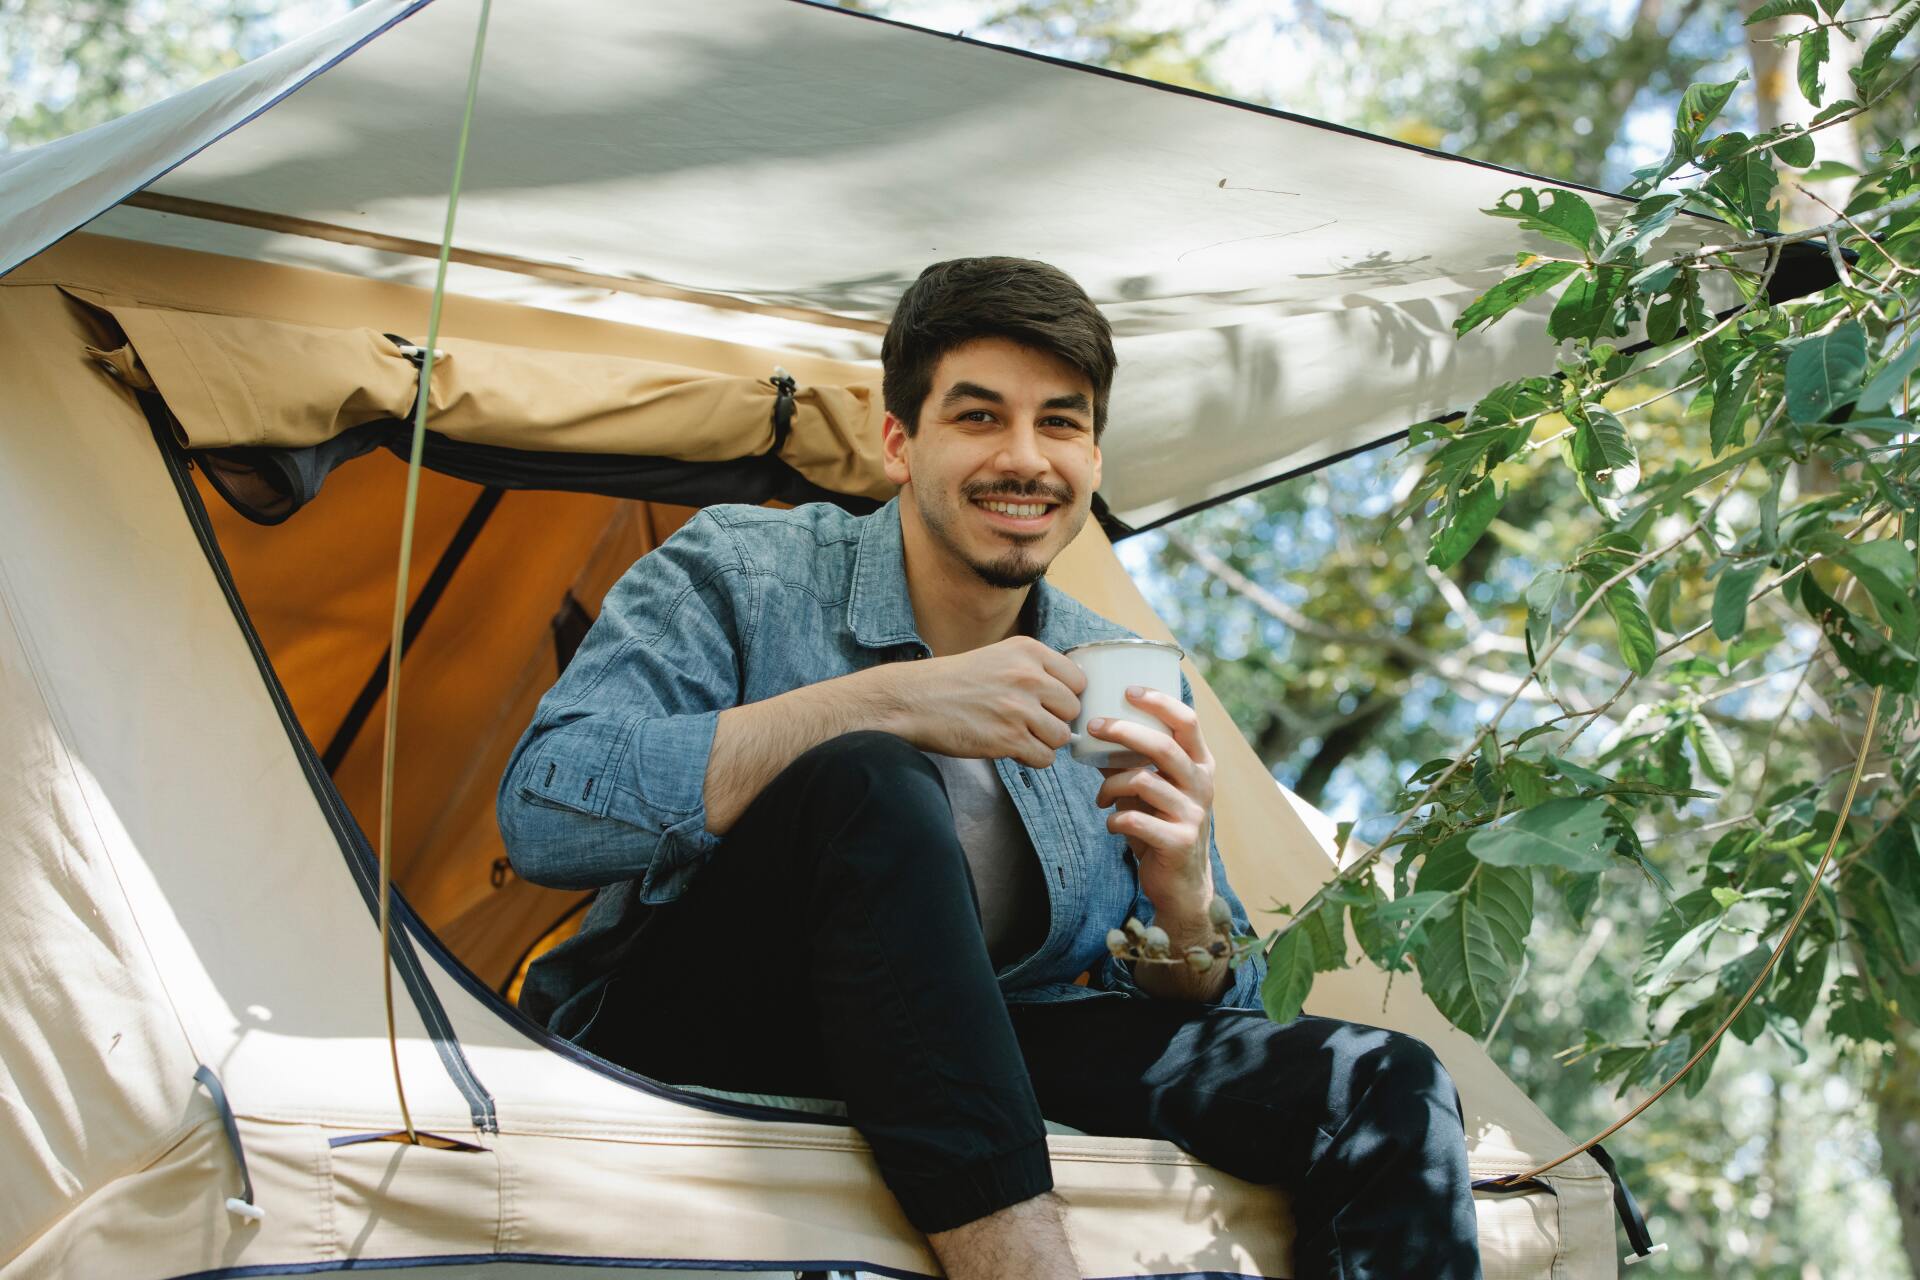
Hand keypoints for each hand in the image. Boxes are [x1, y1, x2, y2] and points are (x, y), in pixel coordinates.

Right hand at [891, 636, 1085, 768]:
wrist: (912, 700)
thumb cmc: (951, 682)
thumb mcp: (997, 657)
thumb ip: (1032, 670)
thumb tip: (1067, 698)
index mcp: (1028, 651)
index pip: (1077, 679)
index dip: (1064, 696)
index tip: (1048, 703)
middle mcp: (1028, 677)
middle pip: (1073, 709)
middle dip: (1055, 720)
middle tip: (1029, 722)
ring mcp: (1020, 709)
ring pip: (1061, 736)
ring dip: (1043, 742)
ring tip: (1018, 736)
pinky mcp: (1009, 739)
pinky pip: (1045, 758)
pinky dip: (1032, 759)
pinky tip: (1011, 749)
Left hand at [1090, 687, 1216, 915]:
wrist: (1182, 885)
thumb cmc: (1163, 827)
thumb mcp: (1154, 791)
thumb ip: (1132, 763)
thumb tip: (1094, 732)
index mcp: (1200, 765)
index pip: (1187, 721)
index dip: (1159, 701)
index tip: (1129, 689)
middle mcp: (1202, 785)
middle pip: (1162, 746)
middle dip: (1123, 731)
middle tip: (1094, 726)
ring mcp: (1192, 814)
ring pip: (1142, 781)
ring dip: (1111, 785)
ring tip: (1101, 797)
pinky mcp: (1178, 841)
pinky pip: (1135, 820)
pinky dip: (1115, 820)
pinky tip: (1112, 825)